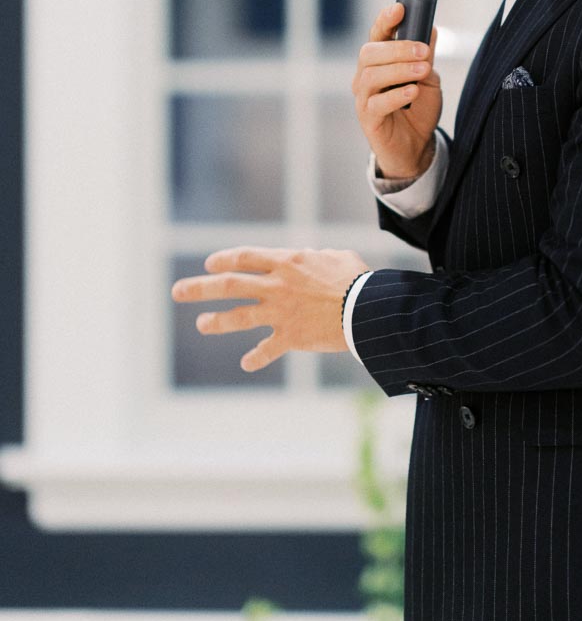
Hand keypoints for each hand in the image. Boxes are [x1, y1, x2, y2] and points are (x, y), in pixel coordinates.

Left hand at [171, 246, 370, 369]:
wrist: (366, 310)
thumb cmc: (356, 279)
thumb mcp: (336, 257)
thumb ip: (316, 258)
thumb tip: (312, 258)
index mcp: (286, 262)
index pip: (245, 257)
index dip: (224, 259)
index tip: (210, 264)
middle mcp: (276, 286)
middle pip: (229, 285)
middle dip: (200, 288)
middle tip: (178, 291)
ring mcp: (280, 312)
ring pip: (238, 317)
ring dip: (216, 321)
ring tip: (201, 324)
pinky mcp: (290, 336)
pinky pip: (267, 349)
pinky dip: (256, 357)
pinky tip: (245, 363)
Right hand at [352, 1, 441, 179]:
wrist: (417, 146)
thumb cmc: (418, 108)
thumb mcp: (428, 79)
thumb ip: (426, 57)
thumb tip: (431, 29)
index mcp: (379, 61)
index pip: (376, 35)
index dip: (385, 20)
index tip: (400, 9)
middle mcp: (365, 76)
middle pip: (370, 52)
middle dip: (398, 48)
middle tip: (424, 51)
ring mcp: (364, 98)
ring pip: (371, 76)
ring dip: (400, 70)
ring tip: (423, 71)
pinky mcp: (368, 119)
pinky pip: (377, 104)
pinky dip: (396, 95)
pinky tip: (412, 91)